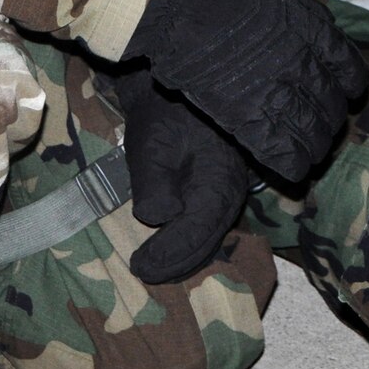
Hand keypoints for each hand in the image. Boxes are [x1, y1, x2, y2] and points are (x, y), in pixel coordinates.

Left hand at [112, 66, 251, 283]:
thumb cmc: (163, 118)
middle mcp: (230, 195)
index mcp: (218, 182)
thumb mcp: (151, 145)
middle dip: (173, 264)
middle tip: (141, 273)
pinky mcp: (218, 198)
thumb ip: (154, 183)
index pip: (195, 232)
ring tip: (151, 270)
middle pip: (205, 243)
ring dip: (180, 260)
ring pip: (208, 241)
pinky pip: (207, 231)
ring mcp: (228, 198)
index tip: (139, 265)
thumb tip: (161, 217)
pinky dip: (188, 248)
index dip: (167, 254)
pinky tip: (167, 256)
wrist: (178, 95)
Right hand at [125, 0, 367, 179]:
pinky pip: (282, 151)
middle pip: (333, 106)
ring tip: (314, 154)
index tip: (348, 91)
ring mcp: (275, 93)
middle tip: (325, 127)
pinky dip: (293, 165)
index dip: (351, 85)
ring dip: (317, 148)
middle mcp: (302, 65)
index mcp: (313, 33)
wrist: (183, 6)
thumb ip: (307, 17)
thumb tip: (327, 30)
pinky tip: (295, 170)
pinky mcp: (247, 117)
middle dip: (331, 121)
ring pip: (313, 134)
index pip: (350, 70)